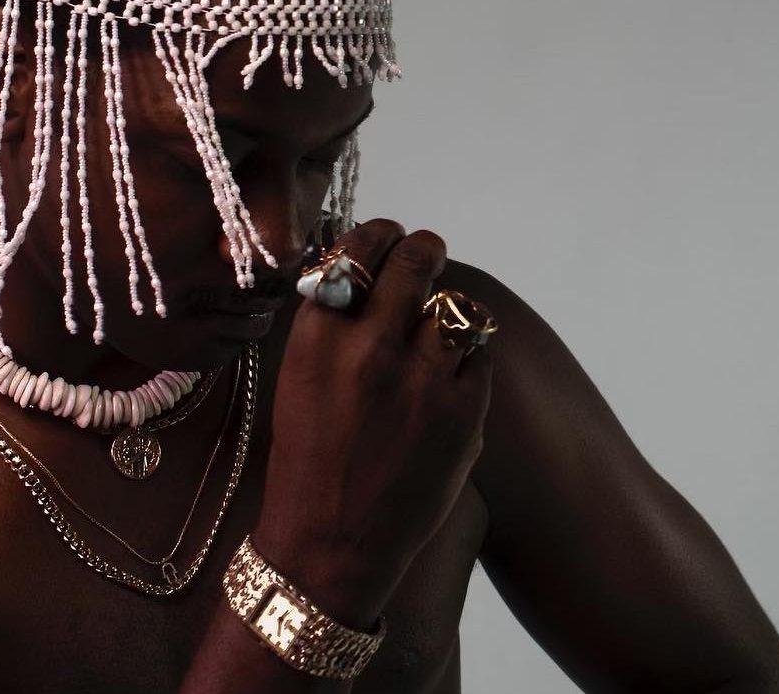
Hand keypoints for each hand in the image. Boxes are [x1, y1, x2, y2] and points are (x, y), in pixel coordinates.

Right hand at [256, 219, 493, 612]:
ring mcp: (424, 379)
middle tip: (424, 257)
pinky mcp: (466, 412)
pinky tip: (451, 373)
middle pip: (417, 260)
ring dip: (449, 306)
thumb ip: (332, 322)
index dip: (379, 235)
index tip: (387, 237)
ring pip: (458, 304)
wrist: (331, 543)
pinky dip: (468, 356)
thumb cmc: (306, 458)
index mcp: (319, 334)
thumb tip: (363, 271)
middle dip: (423, 251)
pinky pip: (481, 355)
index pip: (359, 249)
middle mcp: (372, 346)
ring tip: (439, 320)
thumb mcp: (298, 376)